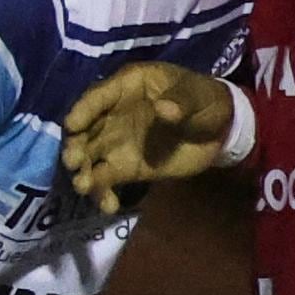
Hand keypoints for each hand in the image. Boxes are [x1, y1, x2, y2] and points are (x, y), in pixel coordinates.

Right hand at [58, 62, 240, 212]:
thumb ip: (181, 100)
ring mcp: (114, 143)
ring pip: (88, 158)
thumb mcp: (198, 94)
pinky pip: (105, 181)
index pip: (97, 97)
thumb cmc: (205, 101)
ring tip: (85, 186)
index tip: (73, 125)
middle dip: (75, 146)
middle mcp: (111, 115)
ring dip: (83, 172)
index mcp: (126, 88)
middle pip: (84, 130)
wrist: (221, 130)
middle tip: (73, 162)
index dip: (83, 110)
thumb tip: (164, 109)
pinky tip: (109, 206)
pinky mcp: (123, 168)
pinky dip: (103, 194)